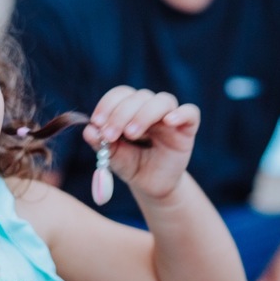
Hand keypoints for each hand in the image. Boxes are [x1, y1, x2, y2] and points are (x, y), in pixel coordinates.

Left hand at [86, 86, 198, 200]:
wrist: (152, 186)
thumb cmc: (132, 165)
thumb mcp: (113, 157)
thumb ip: (101, 143)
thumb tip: (88, 130)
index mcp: (131, 109)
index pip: (121, 94)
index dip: (108, 104)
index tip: (97, 123)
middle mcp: (150, 108)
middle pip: (139, 97)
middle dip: (121, 114)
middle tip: (110, 134)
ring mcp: (170, 117)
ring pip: (162, 101)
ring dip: (144, 114)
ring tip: (131, 134)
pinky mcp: (187, 129)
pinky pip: (190, 113)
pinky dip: (181, 113)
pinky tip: (169, 121)